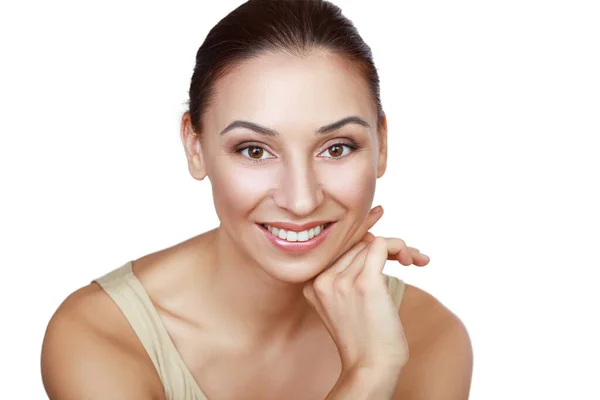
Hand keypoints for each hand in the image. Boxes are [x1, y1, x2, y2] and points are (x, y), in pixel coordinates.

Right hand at [303, 206, 428, 376]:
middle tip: (410, 257)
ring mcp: (341, 281)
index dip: (361, 231)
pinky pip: (382, 245)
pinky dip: (399, 246)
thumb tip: (371, 240)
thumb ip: (349, 274)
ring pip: (372, 243)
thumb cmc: (365, 339)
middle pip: (356, 244)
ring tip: (415, 261)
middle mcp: (322, 280)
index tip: (379, 216)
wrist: (371, 367)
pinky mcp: (364, 282)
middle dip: (386, 246)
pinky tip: (412, 260)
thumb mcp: (346, 305)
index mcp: (313, 284)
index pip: (338, 247)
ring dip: (399, 248)